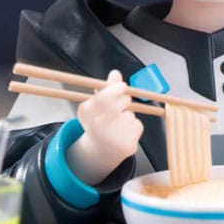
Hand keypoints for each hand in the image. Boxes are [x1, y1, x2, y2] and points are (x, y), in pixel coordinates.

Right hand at [66, 70, 143, 184]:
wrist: (102, 150)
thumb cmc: (100, 121)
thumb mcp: (97, 104)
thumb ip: (107, 88)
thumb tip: (115, 73)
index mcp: (87, 113)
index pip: (104, 97)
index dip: (116, 88)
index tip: (123, 86)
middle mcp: (97, 126)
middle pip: (121, 103)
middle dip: (125, 99)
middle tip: (123, 102)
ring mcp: (112, 137)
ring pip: (130, 114)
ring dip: (128, 115)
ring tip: (118, 124)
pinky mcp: (127, 144)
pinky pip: (137, 125)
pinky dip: (134, 126)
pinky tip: (124, 133)